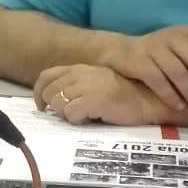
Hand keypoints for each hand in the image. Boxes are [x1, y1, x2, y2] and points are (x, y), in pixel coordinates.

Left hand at [34, 64, 161, 125]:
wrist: (148, 99)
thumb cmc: (124, 95)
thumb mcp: (97, 84)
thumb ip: (77, 86)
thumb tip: (56, 101)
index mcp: (80, 69)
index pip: (46, 76)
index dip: (40, 92)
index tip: (42, 106)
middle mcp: (80, 74)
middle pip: (49, 91)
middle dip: (52, 106)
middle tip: (66, 115)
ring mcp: (86, 86)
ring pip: (57, 103)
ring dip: (65, 114)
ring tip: (82, 116)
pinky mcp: (93, 100)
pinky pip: (70, 113)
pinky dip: (76, 119)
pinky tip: (89, 119)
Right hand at [100, 25, 187, 111]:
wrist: (123, 52)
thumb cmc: (161, 54)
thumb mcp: (182, 48)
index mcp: (186, 32)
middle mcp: (171, 37)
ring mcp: (154, 48)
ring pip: (178, 72)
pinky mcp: (140, 62)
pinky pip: (158, 81)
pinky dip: (171, 95)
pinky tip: (179, 106)